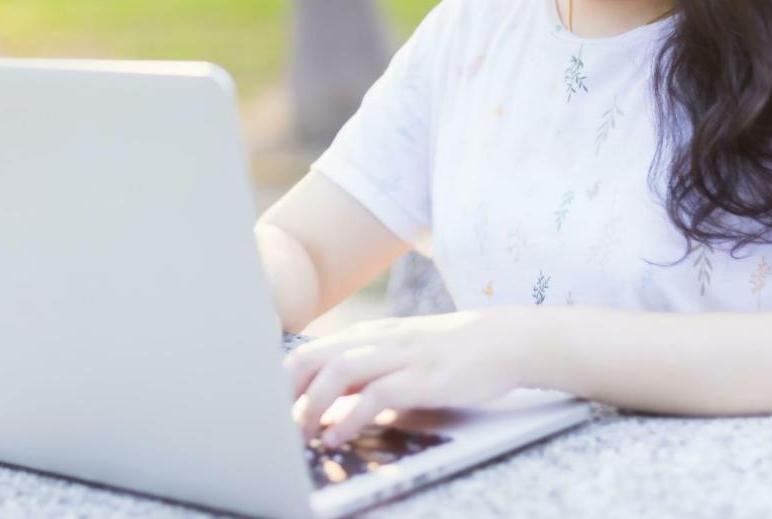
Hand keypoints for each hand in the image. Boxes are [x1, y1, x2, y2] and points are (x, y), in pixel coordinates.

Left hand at [281, 309, 528, 448]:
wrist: (504, 340)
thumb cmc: (450, 352)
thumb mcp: (399, 354)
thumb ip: (364, 373)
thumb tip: (326, 403)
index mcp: (368, 335)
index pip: (309, 352)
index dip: (282, 382)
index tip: (266, 409)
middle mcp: (378, 340)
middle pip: (314, 358)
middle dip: (287, 393)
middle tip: (274, 425)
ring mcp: (400, 356)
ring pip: (340, 372)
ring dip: (313, 405)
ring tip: (301, 434)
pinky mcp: (423, 377)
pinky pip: (377, 394)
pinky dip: (351, 417)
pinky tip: (339, 436)